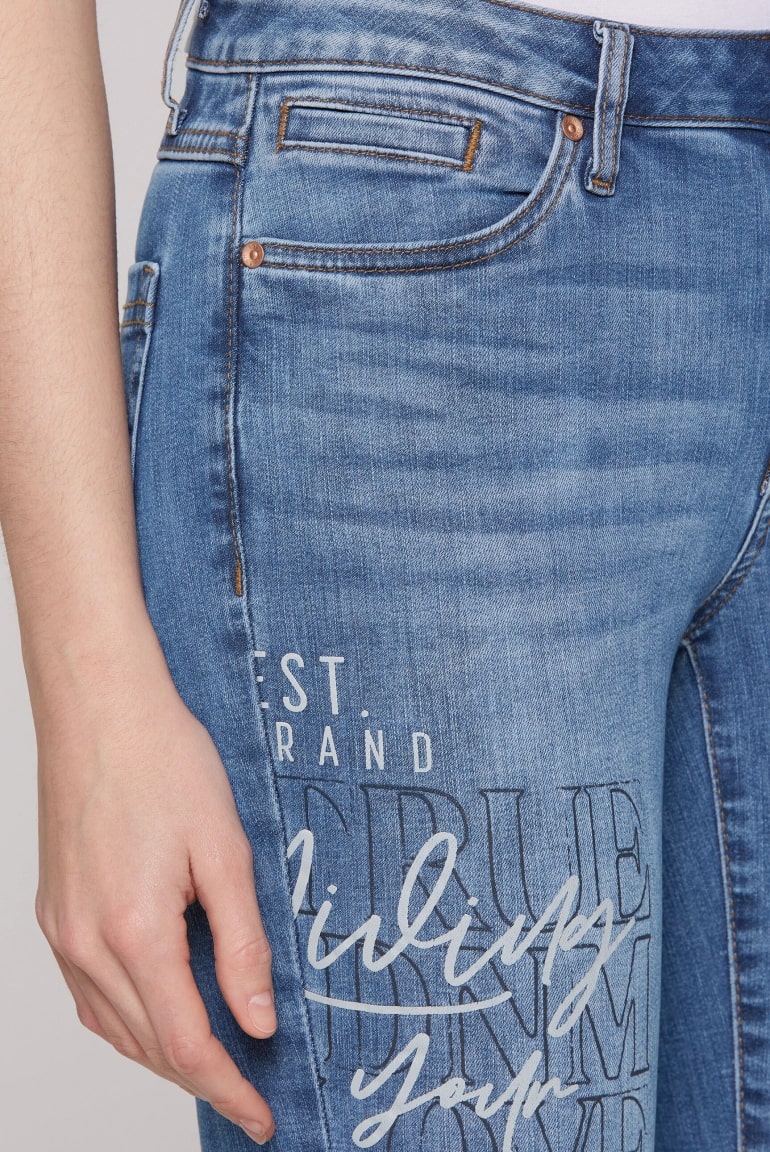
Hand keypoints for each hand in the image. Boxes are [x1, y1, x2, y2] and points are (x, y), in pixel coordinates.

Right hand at [33, 653, 276, 1144]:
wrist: (100, 707)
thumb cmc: (164, 761)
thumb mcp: (225, 850)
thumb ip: (242, 944)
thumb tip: (257, 1020)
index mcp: (135, 932)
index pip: (188, 1045)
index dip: (230, 1089)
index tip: (262, 1117)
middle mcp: (86, 943)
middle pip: (148, 1046)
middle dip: (202, 1078)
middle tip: (250, 1089)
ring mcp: (60, 930)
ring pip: (113, 1026)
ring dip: (163, 1052)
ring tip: (213, 1056)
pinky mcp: (53, 911)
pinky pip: (88, 993)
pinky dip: (127, 1017)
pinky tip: (157, 1007)